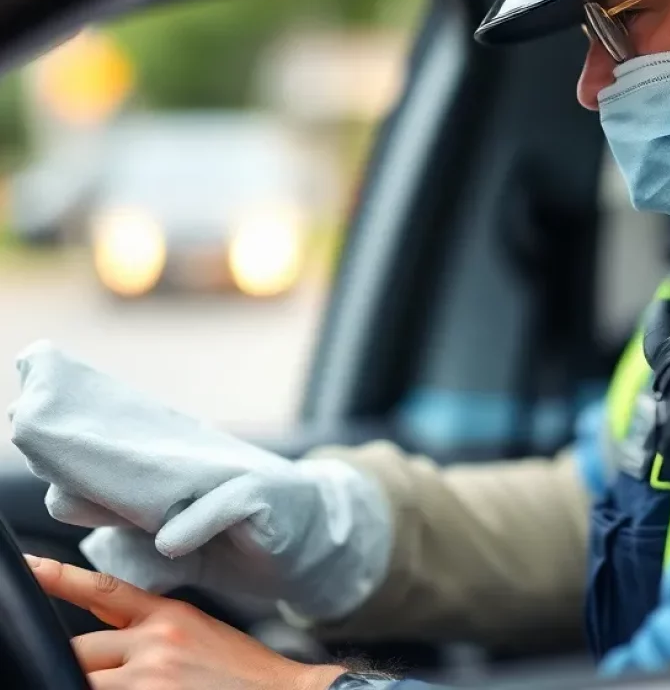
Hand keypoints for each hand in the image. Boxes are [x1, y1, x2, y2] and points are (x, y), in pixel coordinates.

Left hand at [10, 345, 391, 619]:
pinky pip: (228, 504)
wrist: (318, 543)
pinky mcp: (265, 495)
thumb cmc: (249, 544)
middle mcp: (204, 469)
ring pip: (176, 478)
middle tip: (37, 439)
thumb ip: (139, 537)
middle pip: (140, 459)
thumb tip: (85, 522)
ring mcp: (235, 478)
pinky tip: (171, 542)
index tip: (32, 440)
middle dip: (87, 452)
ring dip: (129, 487)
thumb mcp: (185, 547)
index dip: (81, 454)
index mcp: (183, 478)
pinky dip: (198, 523)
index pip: (125, 463)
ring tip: (77, 492)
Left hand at [25, 555, 344, 689]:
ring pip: (83, 681)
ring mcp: (150, 679)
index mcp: (168, 615)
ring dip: (86, 684)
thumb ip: (150, 632)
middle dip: (73, 666)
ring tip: (125, 681)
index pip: (102, 590)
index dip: (57, 576)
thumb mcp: (198, 634)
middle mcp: (155, 642)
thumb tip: (109, 642)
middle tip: (96, 672)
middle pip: (77, 650)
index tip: (26, 567)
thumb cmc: (242, 674)